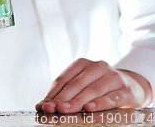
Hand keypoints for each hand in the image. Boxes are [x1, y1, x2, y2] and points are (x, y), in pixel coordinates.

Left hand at [35, 58, 151, 113]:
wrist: (131, 87)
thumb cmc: (101, 88)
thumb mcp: (84, 86)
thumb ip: (67, 94)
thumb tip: (43, 105)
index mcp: (83, 64)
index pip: (64, 78)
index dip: (53, 93)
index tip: (44, 105)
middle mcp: (97, 67)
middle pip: (76, 84)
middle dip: (63, 98)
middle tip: (53, 109)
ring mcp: (112, 77)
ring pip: (92, 90)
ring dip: (78, 101)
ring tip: (66, 110)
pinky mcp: (125, 90)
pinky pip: (111, 97)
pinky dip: (100, 103)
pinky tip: (90, 109)